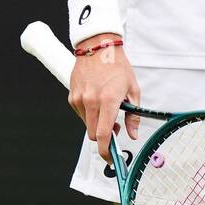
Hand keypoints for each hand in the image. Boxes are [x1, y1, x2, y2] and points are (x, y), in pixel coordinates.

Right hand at [69, 34, 141, 163]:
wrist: (98, 46)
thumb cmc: (117, 65)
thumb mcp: (133, 89)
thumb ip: (133, 115)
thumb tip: (132, 134)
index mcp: (108, 100)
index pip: (103, 135)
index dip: (106, 151)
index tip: (110, 158)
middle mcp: (91, 101)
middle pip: (92, 134)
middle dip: (103, 137)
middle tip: (114, 129)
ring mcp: (79, 98)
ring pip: (86, 124)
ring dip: (95, 123)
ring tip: (105, 108)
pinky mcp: (72, 95)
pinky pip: (80, 113)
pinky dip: (88, 113)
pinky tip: (96, 100)